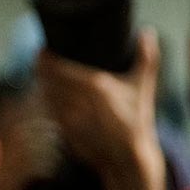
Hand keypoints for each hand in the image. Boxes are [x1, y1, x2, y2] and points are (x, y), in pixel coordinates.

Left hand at [36, 27, 160, 183]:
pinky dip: (47, 101)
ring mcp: (68, 118)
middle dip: (41, 69)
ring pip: (45, 95)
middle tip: (41, 59)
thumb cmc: (137, 120)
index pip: (58, 68)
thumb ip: (147, 57)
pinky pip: (49, 111)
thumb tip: (148, 31)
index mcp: (95, 86)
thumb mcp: (143, 87)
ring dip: (42, 84)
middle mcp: (78, 101)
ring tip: (44, 75)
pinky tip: (49, 95)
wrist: (127, 158)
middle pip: (47, 80)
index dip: (45, 58)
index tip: (42, 50)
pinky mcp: (63, 131)